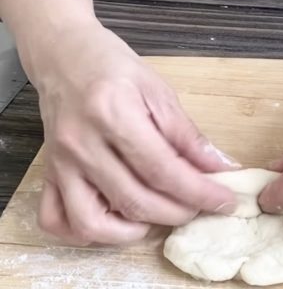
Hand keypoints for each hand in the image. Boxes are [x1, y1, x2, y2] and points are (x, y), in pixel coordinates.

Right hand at [26, 21, 237, 244]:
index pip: (163, 171)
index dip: (200, 193)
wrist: (63, 55)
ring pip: (94, 223)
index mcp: (113, 115)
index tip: (226, 202)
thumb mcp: (159, 91)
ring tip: (160, 215)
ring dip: (135, 231)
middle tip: (201, 206)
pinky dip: (88, 233)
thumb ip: (188, 134)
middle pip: (135, 201)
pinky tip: (117, 221)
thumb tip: (221, 168)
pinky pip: (57, 221)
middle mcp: (82, 145)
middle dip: (179, 213)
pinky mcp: (49, 173)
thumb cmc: (114, 67)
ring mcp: (60, 164)